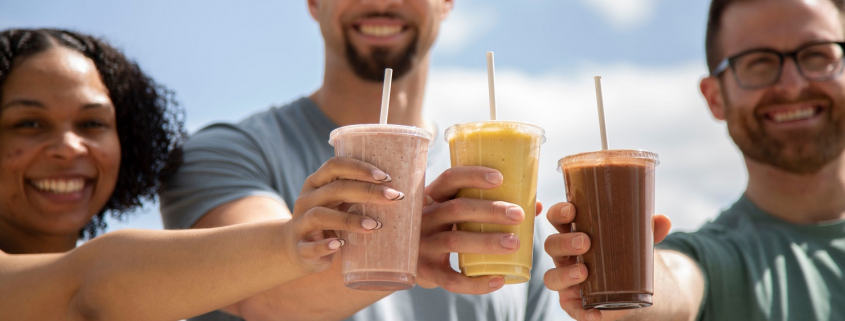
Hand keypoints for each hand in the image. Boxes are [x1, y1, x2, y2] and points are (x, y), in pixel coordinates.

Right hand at [287, 157, 403, 272]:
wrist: (298, 250)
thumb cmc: (332, 222)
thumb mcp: (344, 205)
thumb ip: (371, 197)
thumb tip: (424, 199)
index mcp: (317, 183)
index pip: (335, 166)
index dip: (359, 168)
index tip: (386, 176)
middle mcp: (306, 199)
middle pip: (335, 189)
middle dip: (366, 191)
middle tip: (393, 198)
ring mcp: (301, 223)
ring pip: (320, 215)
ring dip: (349, 219)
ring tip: (375, 225)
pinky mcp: (300, 248)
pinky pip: (310, 246)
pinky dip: (325, 245)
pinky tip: (341, 245)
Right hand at [415, 166, 536, 294]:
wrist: (405, 262)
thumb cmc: (443, 229)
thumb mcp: (454, 213)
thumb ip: (487, 206)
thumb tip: (535, 204)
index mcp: (432, 197)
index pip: (449, 178)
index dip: (473, 176)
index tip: (500, 178)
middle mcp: (423, 218)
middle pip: (456, 209)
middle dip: (489, 210)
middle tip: (519, 214)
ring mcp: (422, 245)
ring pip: (454, 241)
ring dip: (486, 241)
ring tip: (515, 243)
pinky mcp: (425, 272)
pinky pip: (450, 279)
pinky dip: (475, 283)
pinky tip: (499, 280)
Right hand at [543, 202, 670, 320]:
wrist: (630, 288)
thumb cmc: (623, 255)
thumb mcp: (635, 241)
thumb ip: (647, 231)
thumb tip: (663, 220)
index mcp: (573, 233)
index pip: (556, 219)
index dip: (558, 213)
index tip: (571, 210)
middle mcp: (564, 256)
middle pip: (551, 245)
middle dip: (564, 242)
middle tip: (585, 242)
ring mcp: (566, 279)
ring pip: (551, 276)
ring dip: (565, 274)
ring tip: (583, 272)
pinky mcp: (573, 304)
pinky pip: (571, 309)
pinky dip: (582, 312)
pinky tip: (595, 314)